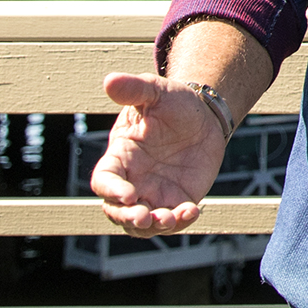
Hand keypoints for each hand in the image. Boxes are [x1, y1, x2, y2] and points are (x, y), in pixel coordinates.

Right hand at [91, 72, 229, 237]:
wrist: (203, 115)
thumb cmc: (172, 102)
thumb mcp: (155, 91)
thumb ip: (134, 89)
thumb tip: (110, 80)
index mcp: (120, 157)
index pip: (104, 181)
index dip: (111, 191)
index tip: (127, 194)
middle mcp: (132, 180)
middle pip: (117, 211)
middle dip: (128, 218)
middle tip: (144, 217)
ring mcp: (154, 194)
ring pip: (142, 223)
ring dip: (153, 226)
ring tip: (170, 218)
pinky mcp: (177, 200)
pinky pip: (173, 219)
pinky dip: (180, 222)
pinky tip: (193, 211)